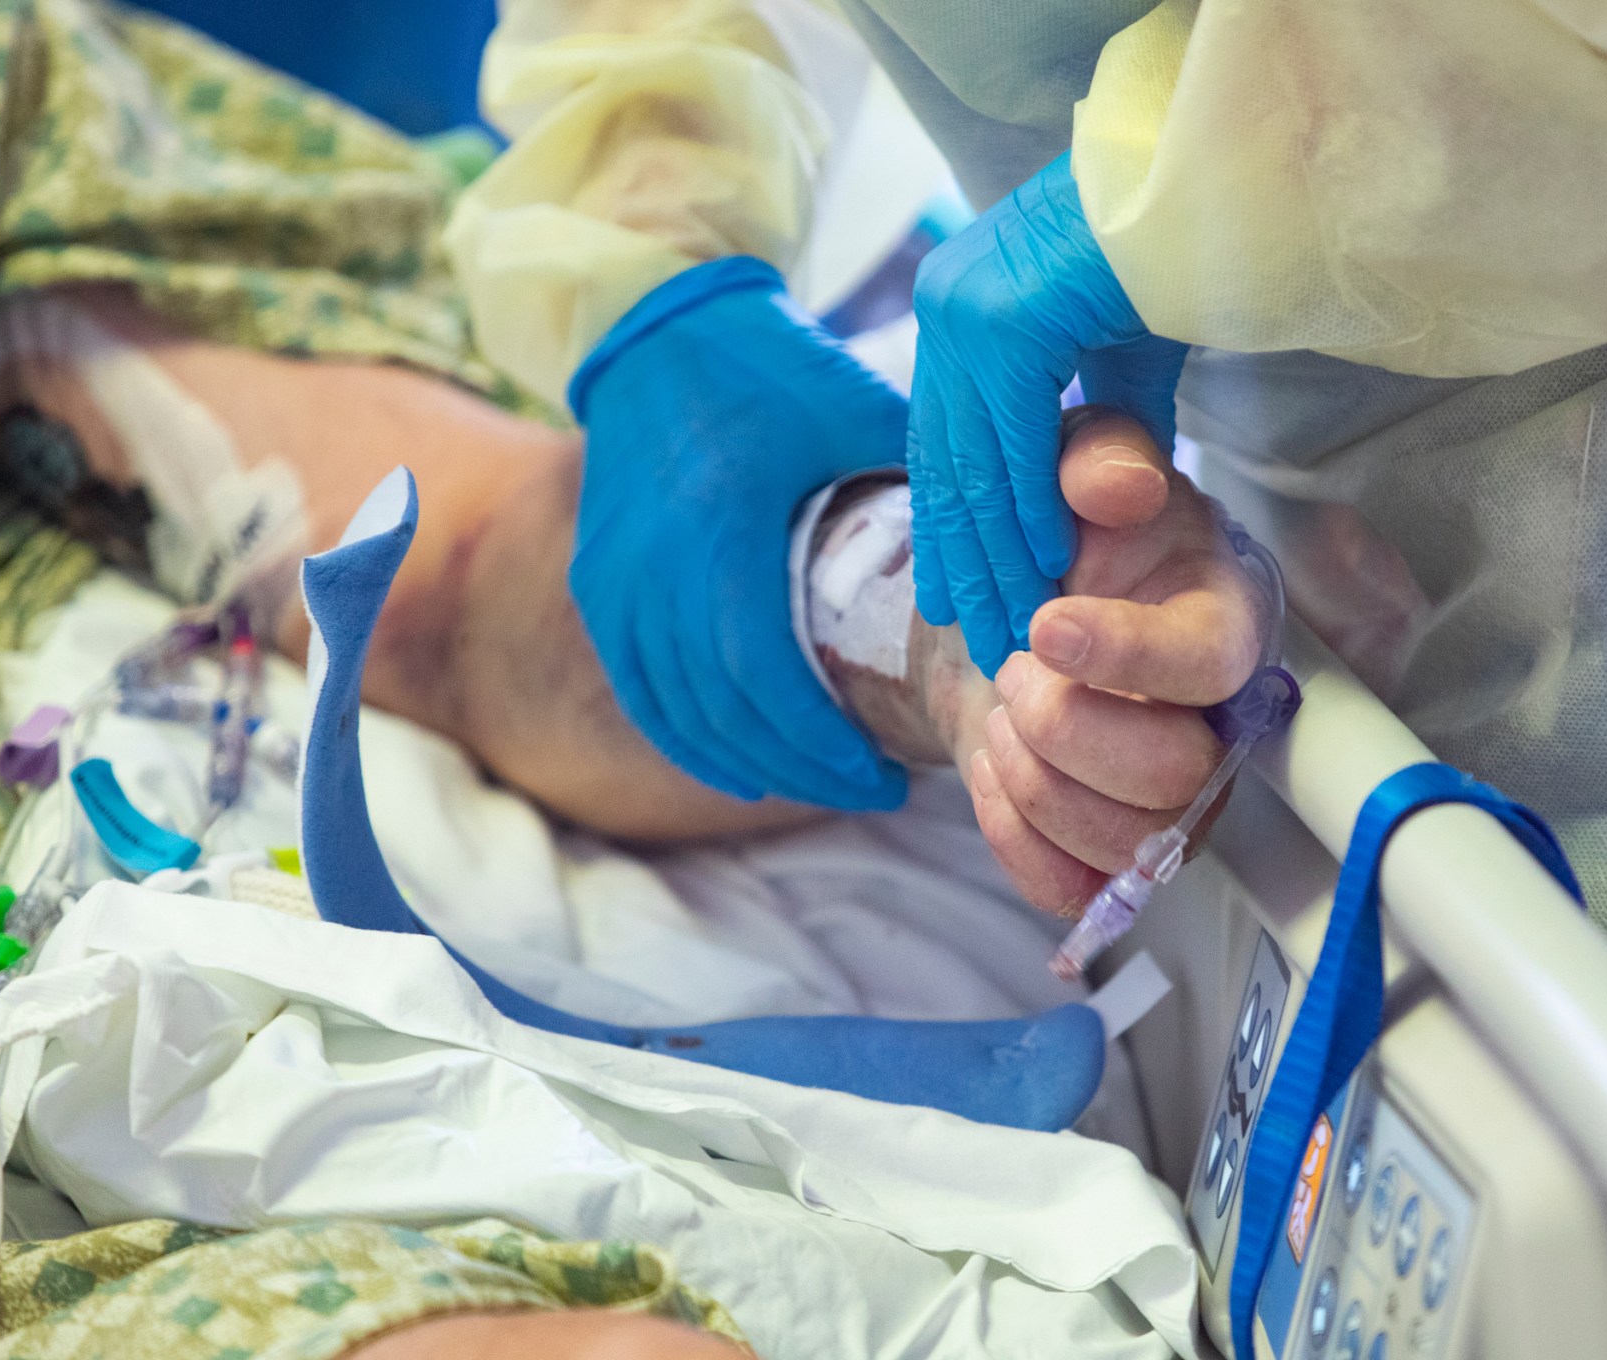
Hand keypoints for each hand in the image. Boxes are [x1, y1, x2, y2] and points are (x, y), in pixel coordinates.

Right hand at [569, 257, 908, 809]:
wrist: (652, 322)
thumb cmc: (767, 363)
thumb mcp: (854, 409)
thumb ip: (924, 479)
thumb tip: (1010, 544)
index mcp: (722, 536)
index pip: (766, 680)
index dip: (825, 746)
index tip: (888, 778)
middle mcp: (654, 573)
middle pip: (726, 715)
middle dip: (803, 769)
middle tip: (873, 790)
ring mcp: (612, 584)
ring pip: (680, 714)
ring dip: (752, 764)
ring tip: (821, 781)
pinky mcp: (596, 584)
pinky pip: (640, 691)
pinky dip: (691, 739)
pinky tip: (741, 769)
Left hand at [909, 153, 1189, 676]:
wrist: (1210, 174)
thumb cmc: (1178, 247)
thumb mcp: (1125, 345)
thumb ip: (1104, 416)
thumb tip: (1103, 487)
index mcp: (961, 306)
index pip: (946, 440)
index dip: (954, 528)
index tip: (960, 598)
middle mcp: (949, 305)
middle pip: (948, 461)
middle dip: (967, 559)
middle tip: (984, 639)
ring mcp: (968, 309)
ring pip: (975, 462)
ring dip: (998, 554)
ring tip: (1016, 625)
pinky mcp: (1006, 319)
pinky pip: (1013, 441)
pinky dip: (1030, 508)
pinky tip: (1048, 567)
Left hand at [951, 410, 1266, 915]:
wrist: (1012, 605)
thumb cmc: (1071, 535)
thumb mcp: (1081, 466)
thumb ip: (1102, 459)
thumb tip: (1115, 486)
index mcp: (1226, 623)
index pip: (1210, 665)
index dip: (1128, 655)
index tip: (1046, 626)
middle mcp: (1214, 727)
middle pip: (1174, 779)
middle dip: (1066, 728)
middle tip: (1013, 666)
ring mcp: (1168, 803)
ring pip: (1126, 843)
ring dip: (1034, 780)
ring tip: (1004, 712)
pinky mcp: (1109, 851)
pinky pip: (1072, 887)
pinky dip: (1011, 834)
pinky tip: (994, 767)